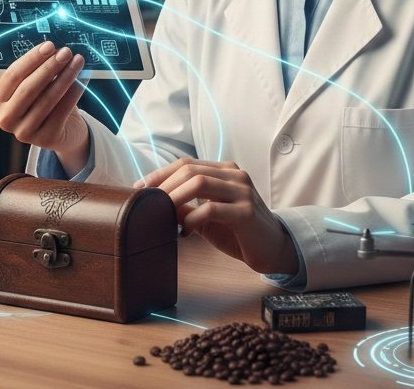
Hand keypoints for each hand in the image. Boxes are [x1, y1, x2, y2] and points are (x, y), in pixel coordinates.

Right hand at [0, 41, 89, 172]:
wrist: (64, 130)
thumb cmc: (47, 100)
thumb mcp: (37, 85)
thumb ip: (38, 70)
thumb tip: (53, 50)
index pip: (12, 75)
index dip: (31, 59)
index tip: (49, 46)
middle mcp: (6, 119)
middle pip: (28, 87)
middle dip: (49, 67)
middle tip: (66, 52)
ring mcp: (24, 132)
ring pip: (47, 99)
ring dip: (65, 77)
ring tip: (77, 61)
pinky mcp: (45, 139)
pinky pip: (62, 111)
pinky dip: (74, 92)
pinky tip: (82, 79)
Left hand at [139, 157, 297, 274]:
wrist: (274, 249)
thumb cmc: (239, 231)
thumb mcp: (208, 216)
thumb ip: (186, 206)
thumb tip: (155, 203)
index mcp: (225, 171)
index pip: (187, 163)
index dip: (161, 174)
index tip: (140, 188)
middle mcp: (235, 175)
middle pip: (190, 170)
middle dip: (164, 186)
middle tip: (147, 204)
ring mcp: (242, 191)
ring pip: (199, 183)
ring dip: (175, 198)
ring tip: (163, 214)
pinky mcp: (246, 212)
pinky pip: (211, 209)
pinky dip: (192, 219)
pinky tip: (185, 231)